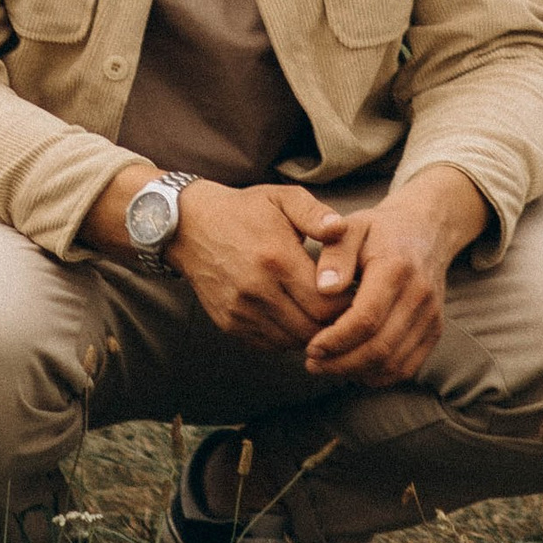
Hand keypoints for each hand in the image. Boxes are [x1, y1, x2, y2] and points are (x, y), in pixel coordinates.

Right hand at [169, 181, 352, 350]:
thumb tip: (342, 228)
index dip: (346, 305)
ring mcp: (241, 310)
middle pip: (312, 329)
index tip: (353, 294)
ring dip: (310, 333)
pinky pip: (269, 344)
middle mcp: (258, 289)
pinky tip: (293, 316)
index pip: (326, 304)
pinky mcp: (229, 323)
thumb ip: (316, 214)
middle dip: (333, 323)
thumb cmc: (244, 210)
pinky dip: (286, 337)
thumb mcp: (282, 198)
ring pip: (291, 341)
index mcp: (277, 258)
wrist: (190, 226)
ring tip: (319, 313)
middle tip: (342, 309)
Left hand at [300, 167, 486, 385]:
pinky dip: (377, 375)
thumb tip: (324, 289)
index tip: (310, 345)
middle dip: (341, 362)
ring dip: (356, 372)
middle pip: (379, 347)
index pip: (366, 318)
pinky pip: (406, 368)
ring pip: (393, 363)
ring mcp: (431, 316)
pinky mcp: (434, 331)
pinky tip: (352, 367)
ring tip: (326, 366)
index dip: (336, 339)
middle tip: (312, 362)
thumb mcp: (351, 227)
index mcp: (397, 267)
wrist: (424, 230)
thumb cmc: (378, 230)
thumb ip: (335, 255)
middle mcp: (420, 295)